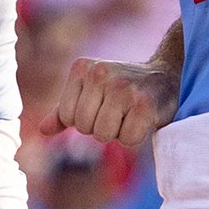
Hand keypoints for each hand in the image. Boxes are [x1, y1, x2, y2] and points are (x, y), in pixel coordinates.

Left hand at [55, 54, 177, 150]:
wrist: (166, 77)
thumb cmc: (123, 89)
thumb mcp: (91, 92)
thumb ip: (65, 110)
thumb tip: (43, 130)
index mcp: (82, 68)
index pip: (67, 116)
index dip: (85, 120)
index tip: (103, 106)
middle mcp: (101, 74)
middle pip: (85, 127)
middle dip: (101, 127)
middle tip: (119, 111)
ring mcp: (123, 88)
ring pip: (103, 135)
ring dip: (118, 133)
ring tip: (130, 114)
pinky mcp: (144, 105)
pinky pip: (127, 140)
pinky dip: (136, 136)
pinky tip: (143, 118)